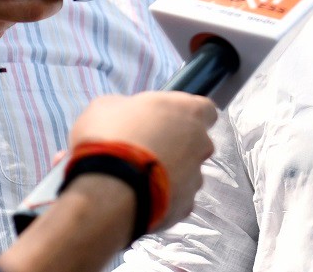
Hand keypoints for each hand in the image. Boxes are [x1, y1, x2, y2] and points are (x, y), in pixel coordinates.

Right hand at [67, 92, 217, 230]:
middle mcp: (200, 143)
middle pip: (196, 142)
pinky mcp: (185, 206)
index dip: (186, 114)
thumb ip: (128, 107)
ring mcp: (195, 177)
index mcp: (188, 112)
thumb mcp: (107, 106)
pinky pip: (177, 200)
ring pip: (188, 173)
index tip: (168, 120)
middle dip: (176, 146)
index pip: (205, 109)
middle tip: (145, 150)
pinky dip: (162, 200)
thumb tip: (126, 114)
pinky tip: (139, 198)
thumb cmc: (109, 139)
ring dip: (169, 174)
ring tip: (137, 178)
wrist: (108, 190)